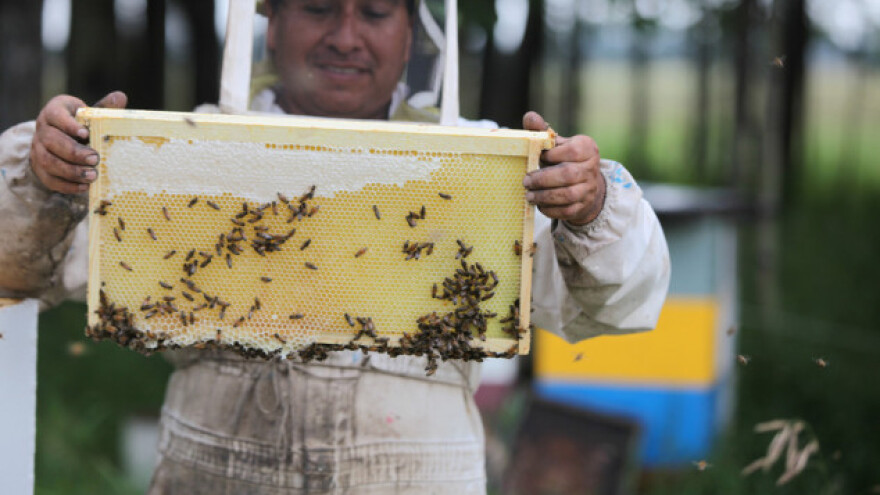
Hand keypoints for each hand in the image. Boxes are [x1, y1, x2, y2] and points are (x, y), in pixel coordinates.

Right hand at [30, 91, 127, 193]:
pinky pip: (49, 179)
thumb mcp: (89, 114)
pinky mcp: (40, 168)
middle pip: (51, 141)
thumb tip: (120, 97)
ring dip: (70, 170)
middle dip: (73, 152)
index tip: (86, 134)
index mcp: (54, 111)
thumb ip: (103, 108)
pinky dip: (66, 185)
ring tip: (92, 175)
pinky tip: (84, 187)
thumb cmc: (81, 125)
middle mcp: (42, 129)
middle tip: (94, 159)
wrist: (61, 140)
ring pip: (48, 161)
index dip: (68, 125)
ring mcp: (38, 149)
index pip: (55, 115)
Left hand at [521, 111, 604, 225]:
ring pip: (567, 195)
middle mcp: (592, 167)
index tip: (538, 158)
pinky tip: (539, 204)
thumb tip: (530, 116)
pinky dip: (550, 209)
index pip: (571, 150)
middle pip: (568, 174)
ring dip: (544, 196)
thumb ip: (542, 131)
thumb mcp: (556, 143)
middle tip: (526, 181)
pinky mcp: (584, 206)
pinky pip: (567, 210)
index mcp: (587, 147)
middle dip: (543, 179)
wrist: (584, 184)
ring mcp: (589, 188)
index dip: (552, 155)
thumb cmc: (564, 159)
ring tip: (529, 194)